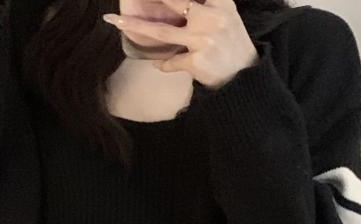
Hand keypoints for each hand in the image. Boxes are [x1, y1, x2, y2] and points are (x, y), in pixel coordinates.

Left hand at [104, 0, 256, 81]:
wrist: (245, 78)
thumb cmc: (232, 44)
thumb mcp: (226, 15)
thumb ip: (205, 4)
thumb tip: (178, 5)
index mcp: (221, 1)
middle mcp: (212, 17)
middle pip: (174, 1)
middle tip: (122, 6)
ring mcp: (203, 39)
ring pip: (162, 31)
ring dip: (136, 26)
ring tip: (116, 21)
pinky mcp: (196, 61)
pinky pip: (171, 60)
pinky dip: (164, 63)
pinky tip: (163, 64)